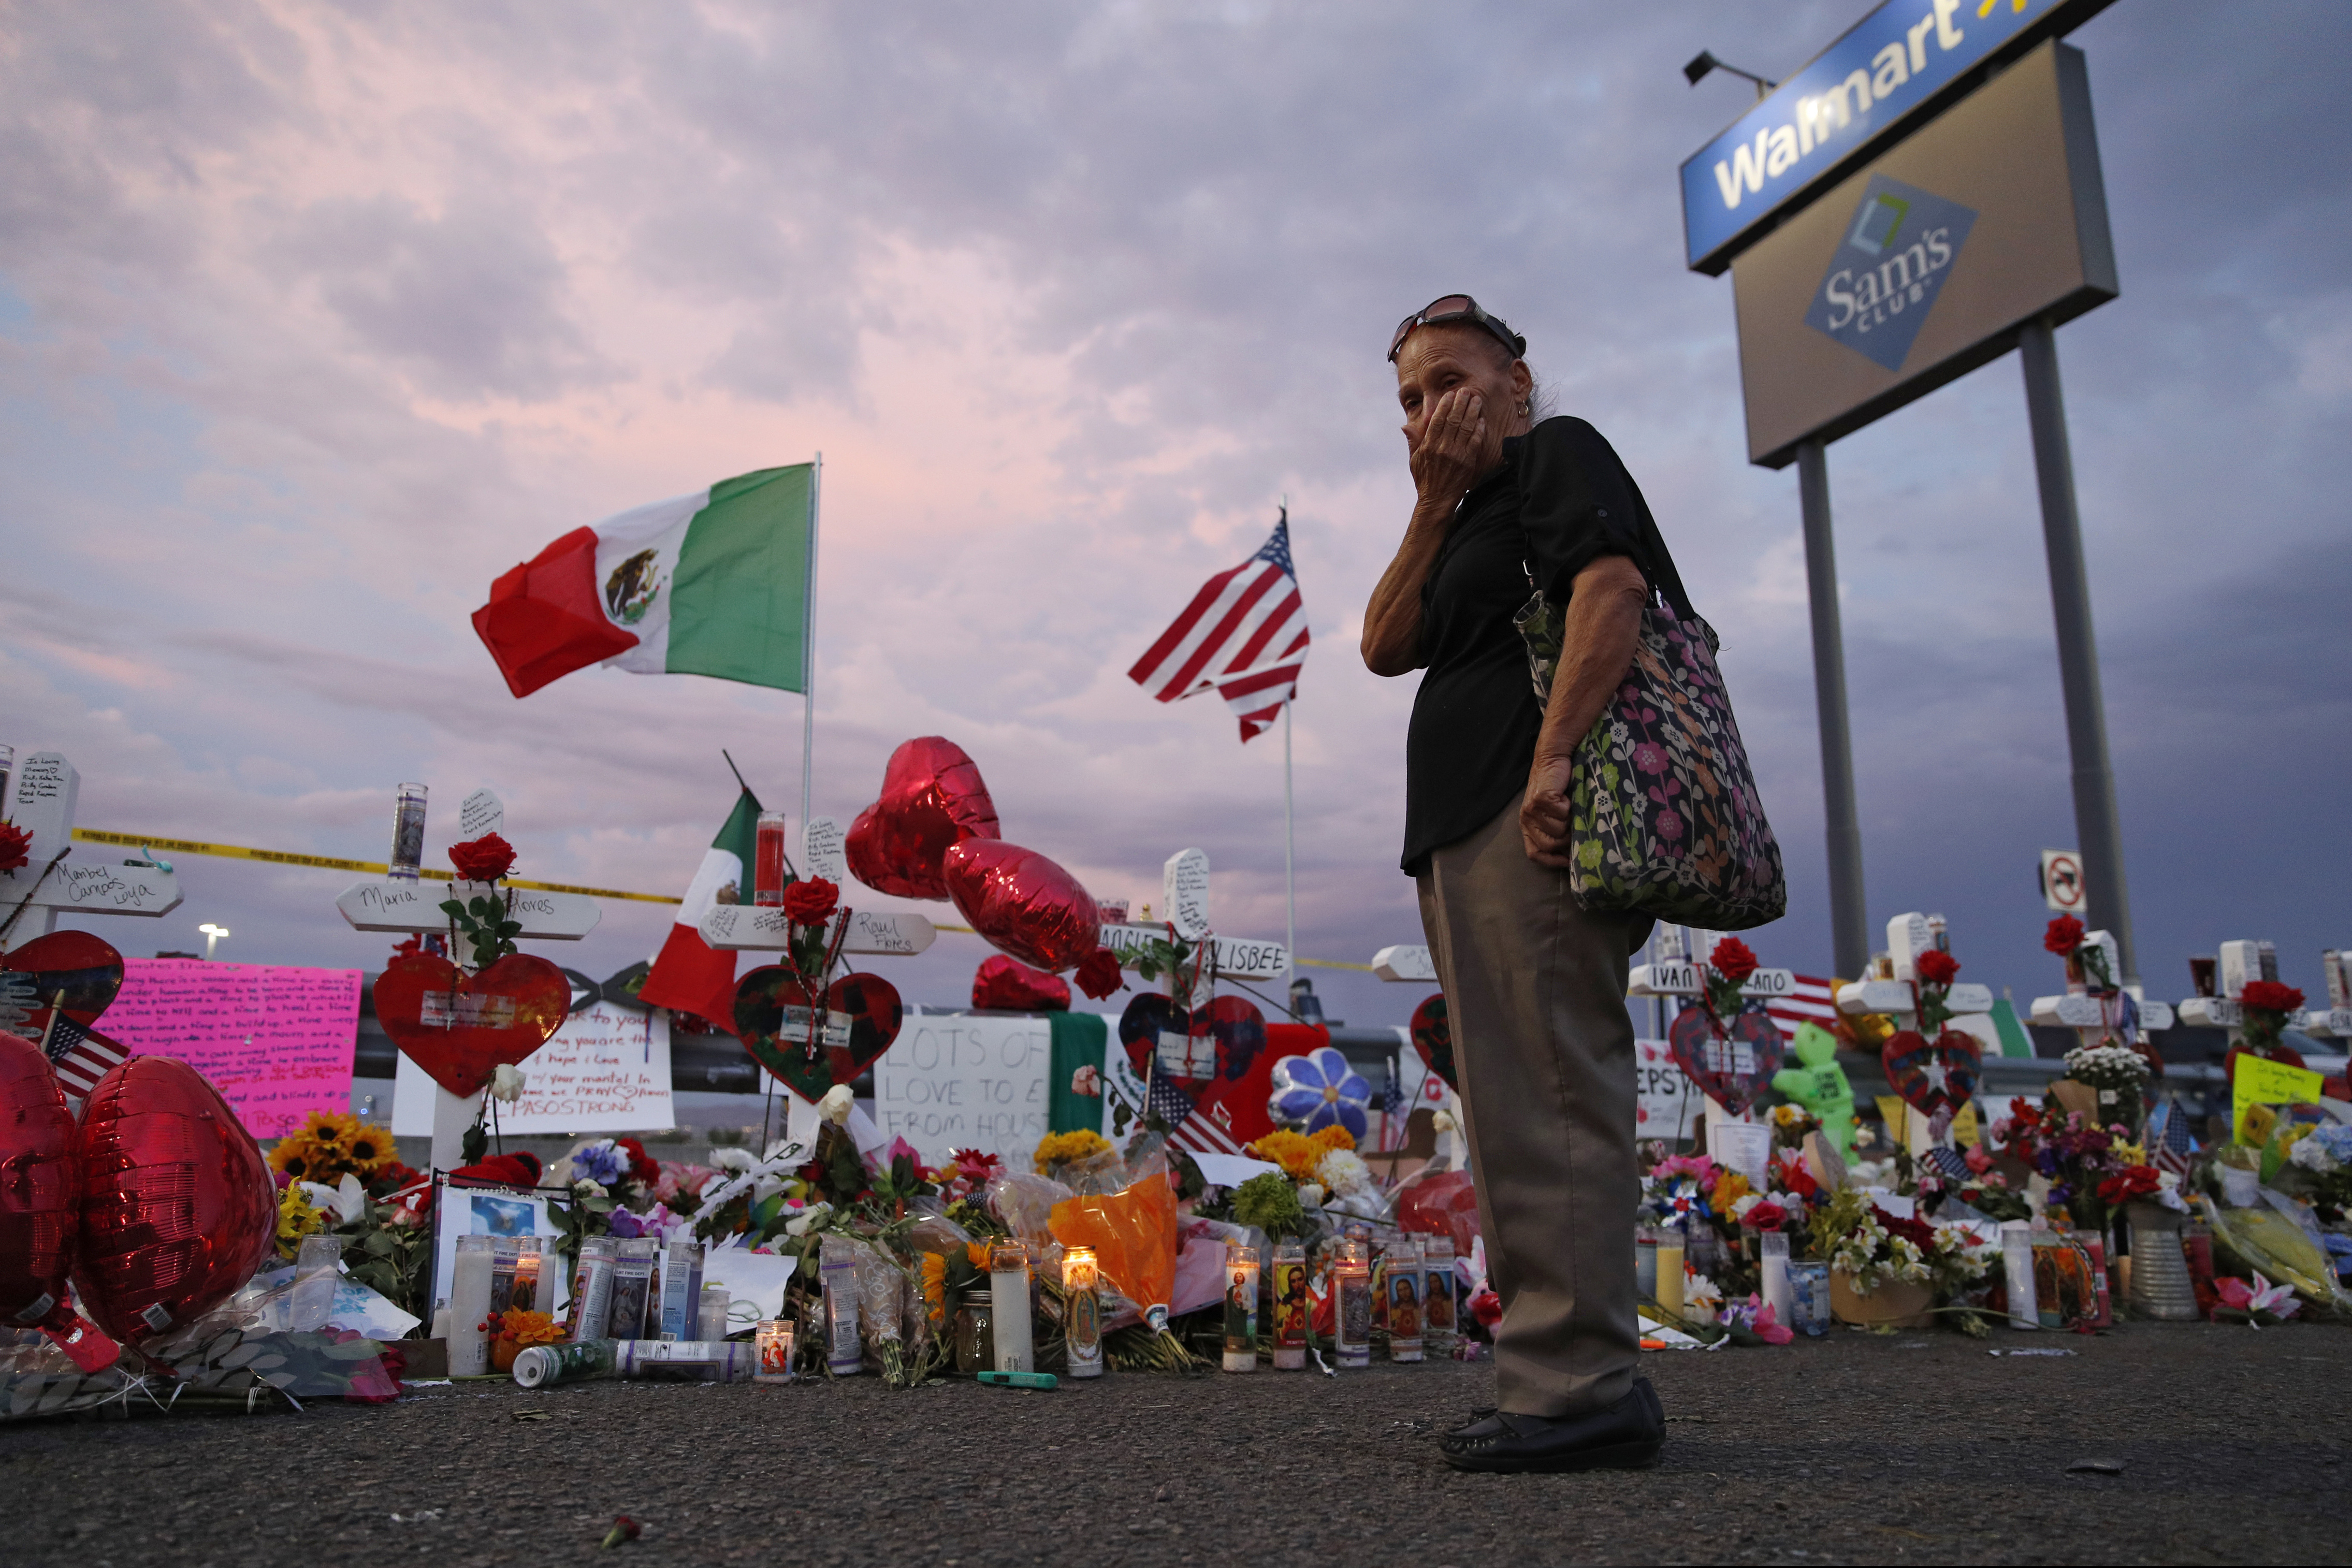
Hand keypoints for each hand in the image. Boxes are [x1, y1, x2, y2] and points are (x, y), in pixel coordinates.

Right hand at [1408, 386, 1490, 514]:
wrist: (1436, 501)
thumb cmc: (1424, 480)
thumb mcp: (1414, 460)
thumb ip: (1412, 441)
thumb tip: (1405, 426)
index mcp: (1428, 446)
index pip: (1437, 420)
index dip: (1444, 405)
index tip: (1450, 394)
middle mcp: (1442, 448)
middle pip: (1453, 420)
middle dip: (1460, 403)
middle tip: (1466, 391)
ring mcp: (1456, 455)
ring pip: (1465, 428)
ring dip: (1472, 412)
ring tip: (1476, 400)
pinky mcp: (1467, 462)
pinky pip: (1475, 442)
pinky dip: (1479, 430)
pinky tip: (1481, 420)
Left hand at [1521, 755, 1575, 868]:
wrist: (1554, 757)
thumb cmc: (1559, 787)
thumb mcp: (1554, 814)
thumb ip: (1557, 832)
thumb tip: (1573, 856)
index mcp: (1528, 826)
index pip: (1535, 854)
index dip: (1552, 861)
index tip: (1569, 862)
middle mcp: (1526, 820)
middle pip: (1549, 845)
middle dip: (1566, 839)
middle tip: (1575, 824)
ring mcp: (1532, 809)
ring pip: (1558, 831)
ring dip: (1570, 821)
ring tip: (1569, 807)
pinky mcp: (1541, 799)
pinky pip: (1562, 815)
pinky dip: (1569, 807)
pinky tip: (1566, 797)